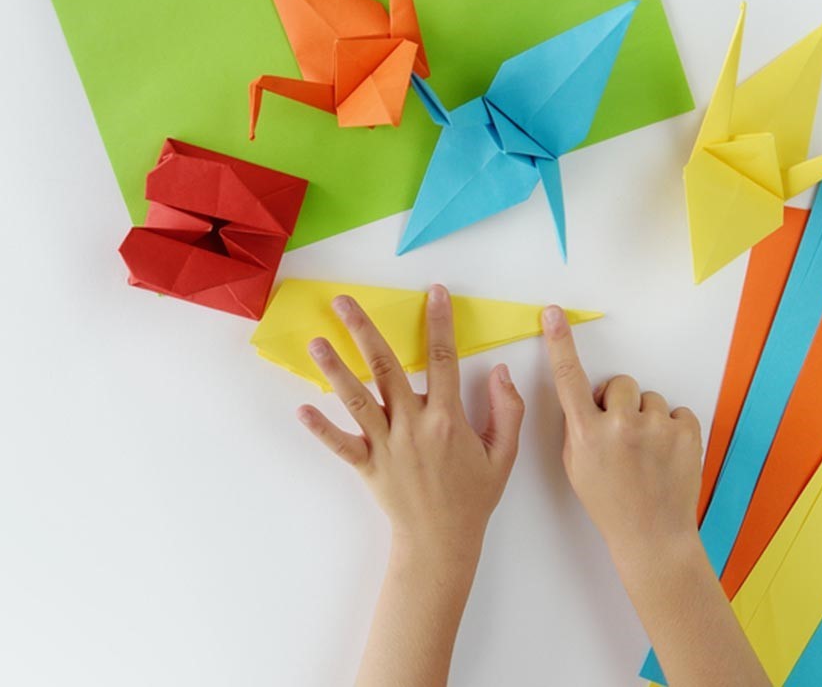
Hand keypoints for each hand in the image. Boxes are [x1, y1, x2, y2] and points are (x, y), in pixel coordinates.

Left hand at [296, 284, 525, 686]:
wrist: (443, 541)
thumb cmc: (473, 497)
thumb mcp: (503, 454)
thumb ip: (507, 410)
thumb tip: (500, 371)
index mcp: (448, 418)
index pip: (443, 359)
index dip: (439, 323)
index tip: (433, 292)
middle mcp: (414, 425)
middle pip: (387, 368)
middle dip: (364, 331)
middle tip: (343, 302)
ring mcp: (387, 446)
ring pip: (358, 400)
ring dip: (336, 370)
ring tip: (316, 343)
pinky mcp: (368, 466)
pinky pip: (341, 445)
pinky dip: (321, 430)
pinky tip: (302, 409)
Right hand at [541, 306, 770, 685]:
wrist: (652, 536)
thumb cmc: (610, 503)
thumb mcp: (576, 466)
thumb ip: (579, 428)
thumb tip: (592, 402)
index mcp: (586, 434)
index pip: (568, 378)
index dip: (559, 342)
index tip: (554, 313)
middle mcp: (620, 426)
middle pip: (620, 384)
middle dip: (621, 402)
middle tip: (622, 435)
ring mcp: (655, 429)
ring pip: (649, 398)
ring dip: (647, 418)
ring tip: (647, 452)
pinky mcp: (685, 433)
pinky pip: (677, 412)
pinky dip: (672, 429)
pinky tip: (666, 455)